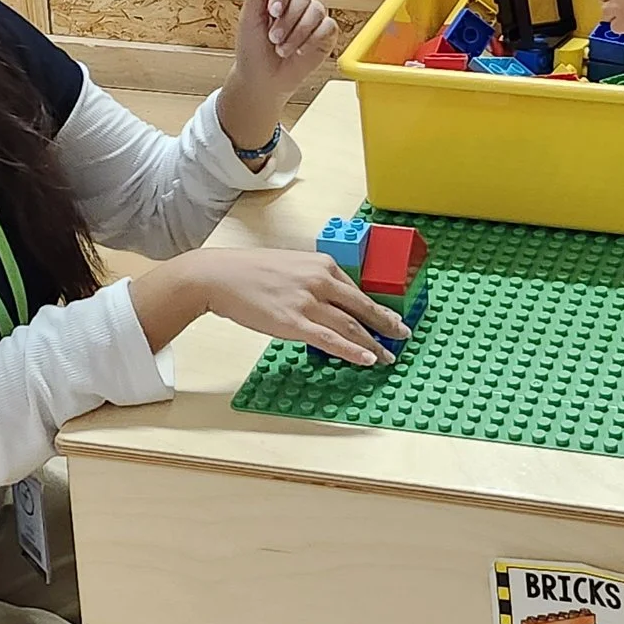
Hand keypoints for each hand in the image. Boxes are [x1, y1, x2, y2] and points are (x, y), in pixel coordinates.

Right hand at [185, 247, 408, 367]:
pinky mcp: (295, 322)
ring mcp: (309, 302)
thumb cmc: (250, 272)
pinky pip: (331, 340)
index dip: (377, 308)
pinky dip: (353, 351)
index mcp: (322, 264)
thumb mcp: (291, 267)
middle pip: (363, 307)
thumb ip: (314, 282)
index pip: (357, 291)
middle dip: (386, 324)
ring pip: (351, 326)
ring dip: (373, 343)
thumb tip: (331, 305)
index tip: (390, 319)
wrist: (220, 276)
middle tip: (402, 336)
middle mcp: (321, 280)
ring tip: (388, 355)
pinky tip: (367, 359)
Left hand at [220, 0, 337, 149]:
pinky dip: (311, 40)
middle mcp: (298, 2)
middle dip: (287, 18)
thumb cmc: (252, 49)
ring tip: (281, 49)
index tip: (272, 11)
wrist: (262, 79)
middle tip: (273, 37)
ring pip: (316, 11)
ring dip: (297, 33)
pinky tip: (299, 51)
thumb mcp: (249, 17)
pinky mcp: (326, 34)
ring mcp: (313, 18)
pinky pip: (328, 27)